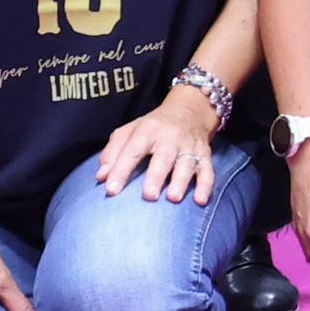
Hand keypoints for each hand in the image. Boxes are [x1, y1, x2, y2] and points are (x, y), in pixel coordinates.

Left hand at [94, 82, 221, 204]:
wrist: (190, 110)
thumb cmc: (154, 126)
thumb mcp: (130, 131)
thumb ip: (113, 152)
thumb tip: (101, 177)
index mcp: (147, 131)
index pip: (132, 150)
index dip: (121, 170)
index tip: (111, 190)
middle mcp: (170, 138)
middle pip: (163, 157)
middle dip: (156, 176)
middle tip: (149, 196)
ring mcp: (189, 146)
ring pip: (187, 163)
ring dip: (181, 181)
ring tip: (174, 198)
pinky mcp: (205, 155)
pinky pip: (208, 170)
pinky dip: (206, 185)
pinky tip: (200, 200)